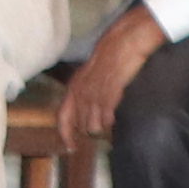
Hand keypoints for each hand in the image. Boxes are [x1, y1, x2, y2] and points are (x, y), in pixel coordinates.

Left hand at [58, 1, 165, 147]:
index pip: (63, 115)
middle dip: (86, 131)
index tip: (71, 147)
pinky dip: (108, 119)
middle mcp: (82, 88)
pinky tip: (111, 122)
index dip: (65, 133)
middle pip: (79, 121)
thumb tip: (90, 115)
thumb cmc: (111, 58)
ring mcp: (96, 88)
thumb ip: (89, 94)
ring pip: (92, 120)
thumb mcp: (93, 76)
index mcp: (75, 86)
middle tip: (95, 137)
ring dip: (98, 128)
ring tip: (105, 128)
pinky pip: (106, 110)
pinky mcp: (111, 85)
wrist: (125, 40)